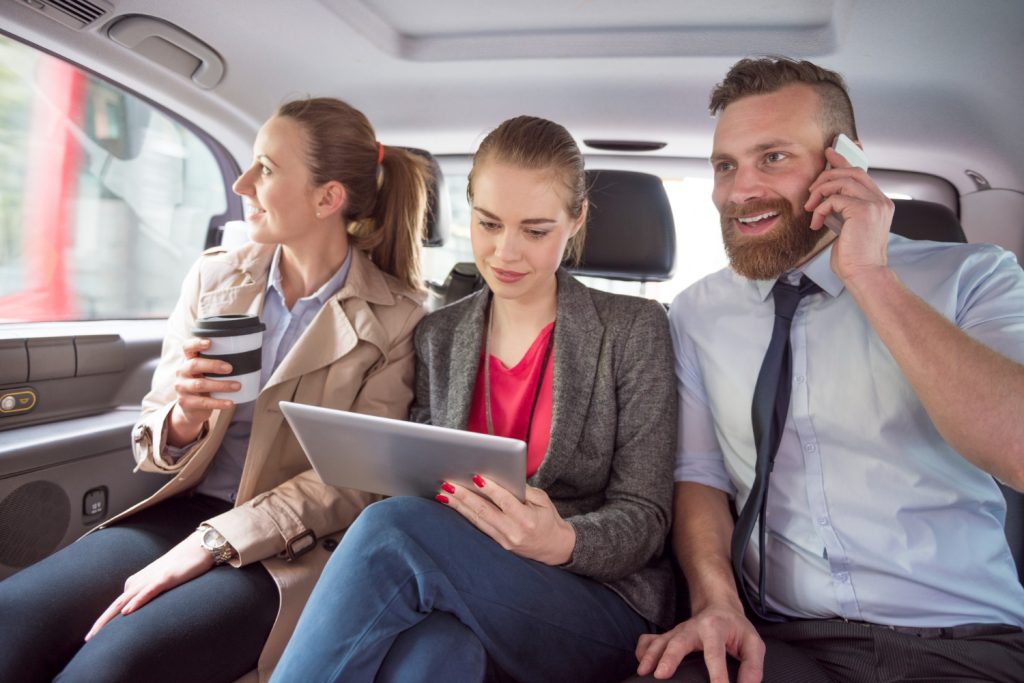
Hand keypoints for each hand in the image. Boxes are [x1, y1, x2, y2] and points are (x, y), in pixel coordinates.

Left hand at [84, 532, 215, 640]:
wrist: (197, 548)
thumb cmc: (180, 567)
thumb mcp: (160, 583)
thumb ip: (147, 594)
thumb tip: (138, 609)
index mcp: (136, 583)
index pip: (116, 606)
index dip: (103, 622)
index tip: (92, 637)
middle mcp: (139, 582)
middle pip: (115, 605)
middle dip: (100, 623)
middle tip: (87, 639)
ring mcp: (150, 580)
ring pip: (126, 601)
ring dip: (110, 617)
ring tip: (98, 631)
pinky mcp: (165, 578)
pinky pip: (148, 592)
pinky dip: (136, 602)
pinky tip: (127, 612)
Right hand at [168, 337, 238, 445]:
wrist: (192, 409)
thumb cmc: (206, 384)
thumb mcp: (208, 372)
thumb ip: (219, 363)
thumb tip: (250, 356)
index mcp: (188, 360)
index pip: (188, 347)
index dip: (196, 343)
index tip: (209, 342)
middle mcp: (182, 371)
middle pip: (194, 364)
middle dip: (213, 365)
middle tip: (230, 368)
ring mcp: (182, 387)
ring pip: (200, 384)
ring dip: (221, 385)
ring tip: (237, 386)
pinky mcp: (185, 402)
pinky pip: (203, 402)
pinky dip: (219, 403)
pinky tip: (230, 403)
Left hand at [436, 475, 575, 564]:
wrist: (555, 547)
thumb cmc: (548, 519)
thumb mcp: (543, 501)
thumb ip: (523, 490)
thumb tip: (501, 476)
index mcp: (527, 520)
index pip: (505, 501)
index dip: (490, 489)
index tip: (475, 477)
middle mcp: (513, 533)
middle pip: (484, 511)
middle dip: (464, 496)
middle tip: (448, 483)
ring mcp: (504, 541)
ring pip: (477, 520)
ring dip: (458, 505)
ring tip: (444, 492)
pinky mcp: (498, 545)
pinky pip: (478, 527)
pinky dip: (464, 515)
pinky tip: (453, 505)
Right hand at [634, 603, 764, 682]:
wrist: (719, 607)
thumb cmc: (736, 629)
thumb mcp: (753, 643)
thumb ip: (752, 666)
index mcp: (716, 629)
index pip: (715, 654)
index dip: (717, 674)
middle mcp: (694, 628)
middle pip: (679, 642)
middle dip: (669, 658)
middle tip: (661, 675)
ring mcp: (678, 631)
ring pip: (661, 641)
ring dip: (650, 655)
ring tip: (643, 672)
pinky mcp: (669, 635)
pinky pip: (650, 639)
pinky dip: (642, 649)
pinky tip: (640, 663)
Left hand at [804, 146, 894, 284]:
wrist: (863, 273)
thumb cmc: (853, 256)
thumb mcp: (846, 226)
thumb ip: (842, 208)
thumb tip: (825, 195)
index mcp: (879, 203)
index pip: (861, 174)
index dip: (844, 161)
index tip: (830, 153)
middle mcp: (881, 200)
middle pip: (853, 172)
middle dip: (828, 174)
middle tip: (811, 188)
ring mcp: (875, 204)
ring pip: (843, 181)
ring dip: (821, 191)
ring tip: (810, 207)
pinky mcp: (863, 211)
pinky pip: (835, 198)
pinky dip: (821, 208)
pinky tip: (816, 223)